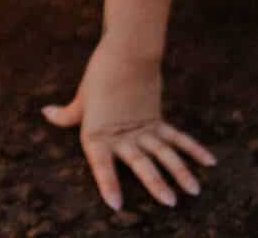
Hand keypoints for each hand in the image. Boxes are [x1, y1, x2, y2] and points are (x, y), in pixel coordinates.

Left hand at [41, 40, 216, 212]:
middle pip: (141, 163)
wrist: (126, 52)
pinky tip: (209, 162)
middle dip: (155, 184)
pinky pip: (178, 138)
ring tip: (193, 191)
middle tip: (170, 202)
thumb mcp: (81, 98)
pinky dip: (194, 149)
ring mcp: (143, 128)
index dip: (107, 183)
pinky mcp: (157, 119)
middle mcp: (123, 135)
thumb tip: (47, 114)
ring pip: (165, 154)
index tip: (116, 204)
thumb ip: (67, 114)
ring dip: (180, 172)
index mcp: (98, 133)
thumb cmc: (98, 76)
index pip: (101, 164)